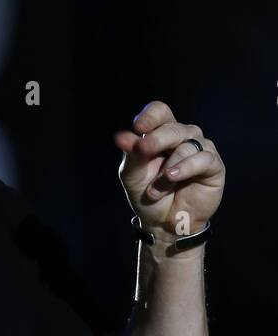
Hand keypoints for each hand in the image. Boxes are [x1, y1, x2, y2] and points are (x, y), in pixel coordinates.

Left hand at [113, 100, 224, 238]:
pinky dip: (186, 167)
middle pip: (172, 127)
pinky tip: (173, 177)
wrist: (163, 224)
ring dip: (167, 168)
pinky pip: (203, 158)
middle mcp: (183, 136)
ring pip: (186, 145)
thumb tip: (122, 136)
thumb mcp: (133, 175)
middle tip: (143, 151)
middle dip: (156, 139)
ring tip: (155, 190)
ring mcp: (200, 149)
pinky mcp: (214, 165)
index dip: (150, 116)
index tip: (138, 128)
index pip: (160, 111)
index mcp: (161, 133)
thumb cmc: (148, 195)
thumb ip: (131, 154)